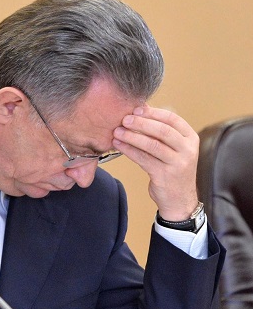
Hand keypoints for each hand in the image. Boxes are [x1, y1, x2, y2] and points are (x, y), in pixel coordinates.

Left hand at [112, 105, 199, 219]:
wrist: (178, 199)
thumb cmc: (172, 169)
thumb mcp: (174, 148)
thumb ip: (161, 131)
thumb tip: (141, 109)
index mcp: (191, 138)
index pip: (172, 119)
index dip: (153, 113)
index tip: (136, 109)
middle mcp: (187, 150)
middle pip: (162, 131)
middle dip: (141, 123)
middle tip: (124, 119)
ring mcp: (178, 163)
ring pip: (152, 145)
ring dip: (132, 137)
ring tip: (117, 131)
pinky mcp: (164, 175)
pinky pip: (143, 159)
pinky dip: (129, 150)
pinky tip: (119, 145)